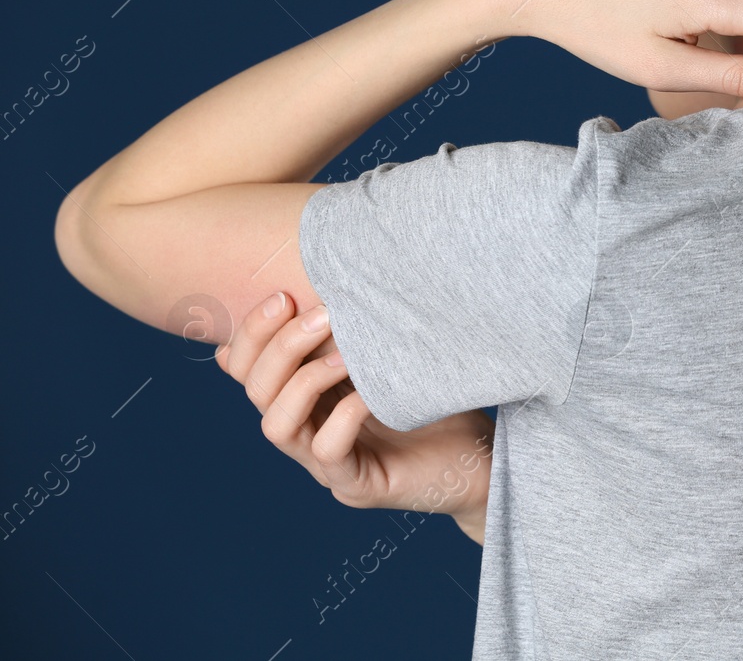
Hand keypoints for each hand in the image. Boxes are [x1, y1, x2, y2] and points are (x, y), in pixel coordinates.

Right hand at [216, 291, 493, 539]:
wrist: (481, 460)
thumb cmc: (437, 400)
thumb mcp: (391, 355)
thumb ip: (356, 327)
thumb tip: (335, 275)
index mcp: (305, 398)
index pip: (243, 368)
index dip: (251, 333)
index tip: (284, 295)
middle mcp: (306, 430)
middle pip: (255, 390)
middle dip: (280, 346)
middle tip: (324, 315)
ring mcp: (326, 465)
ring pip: (276, 425)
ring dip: (305, 380)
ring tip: (348, 354)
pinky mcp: (356, 486)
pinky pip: (326, 451)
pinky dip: (343, 416)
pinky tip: (372, 394)